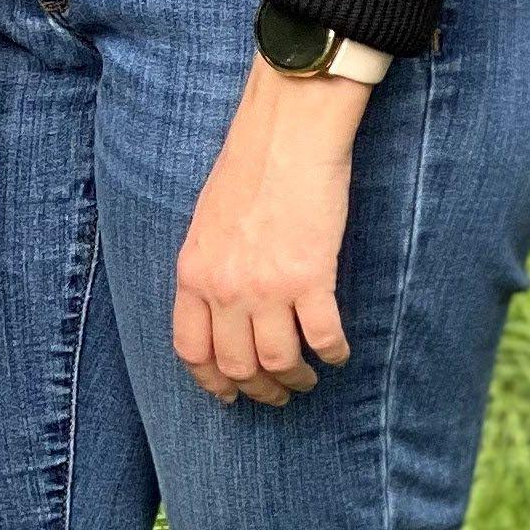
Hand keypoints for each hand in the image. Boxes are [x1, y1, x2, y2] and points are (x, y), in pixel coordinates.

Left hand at [171, 59, 368, 402]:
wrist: (287, 133)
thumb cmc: (250, 166)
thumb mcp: (208, 222)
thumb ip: (210, 267)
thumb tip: (220, 306)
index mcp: (194, 273)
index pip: (192, 350)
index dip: (211, 382)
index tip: (229, 395)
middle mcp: (225, 288)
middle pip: (237, 366)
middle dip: (260, 390)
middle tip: (279, 393)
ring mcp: (267, 286)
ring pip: (278, 362)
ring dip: (295, 379)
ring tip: (308, 377)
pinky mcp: (310, 277)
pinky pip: (322, 337)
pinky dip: (333, 353)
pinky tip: (338, 352)